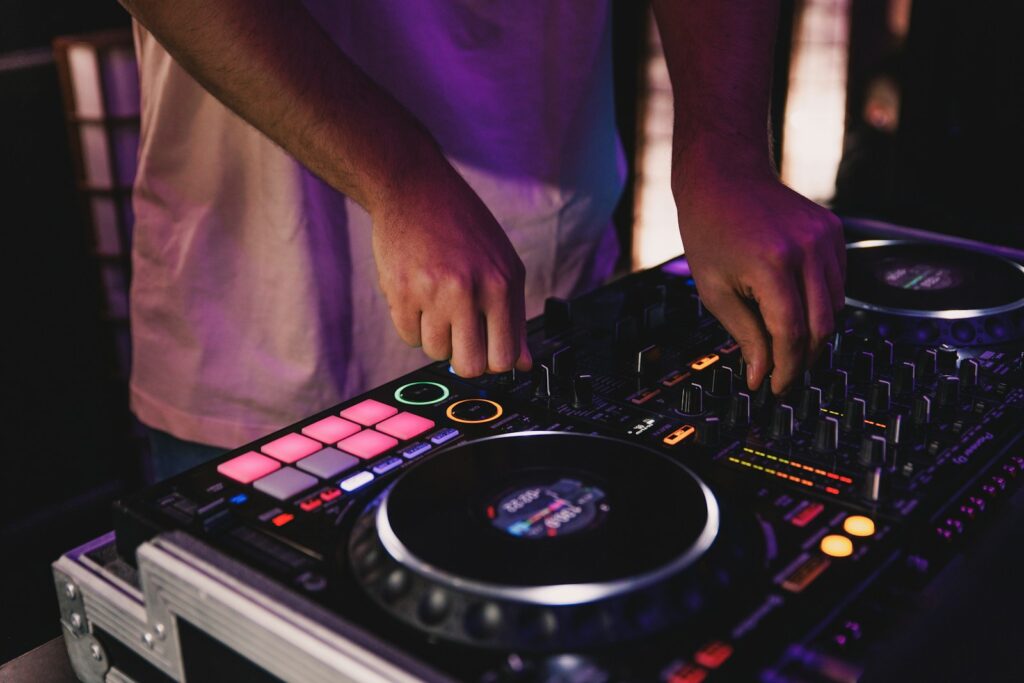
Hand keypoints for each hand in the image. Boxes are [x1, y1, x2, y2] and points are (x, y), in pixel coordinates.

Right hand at [371, 164, 531, 376]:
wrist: (413, 189)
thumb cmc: (462, 224)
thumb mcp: (503, 264)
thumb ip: (514, 316)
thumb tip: (523, 363)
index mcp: (501, 284)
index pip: (504, 357)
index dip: (494, 361)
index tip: (487, 351)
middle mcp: (468, 290)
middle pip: (470, 366)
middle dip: (465, 358)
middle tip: (461, 336)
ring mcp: (431, 293)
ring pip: (436, 352)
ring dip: (438, 336)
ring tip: (439, 303)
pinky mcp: (400, 294)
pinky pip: (409, 337)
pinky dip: (415, 325)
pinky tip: (420, 296)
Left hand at [676, 161, 845, 394]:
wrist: (725, 177)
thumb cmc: (710, 232)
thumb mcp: (715, 291)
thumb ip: (745, 335)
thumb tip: (763, 376)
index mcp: (772, 264)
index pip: (792, 333)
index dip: (785, 368)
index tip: (775, 387)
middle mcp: (807, 250)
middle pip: (822, 326)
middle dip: (802, 358)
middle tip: (781, 373)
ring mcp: (826, 238)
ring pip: (836, 308)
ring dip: (813, 332)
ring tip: (782, 340)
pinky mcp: (834, 232)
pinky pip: (838, 284)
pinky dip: (821, 304)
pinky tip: (793, 304)